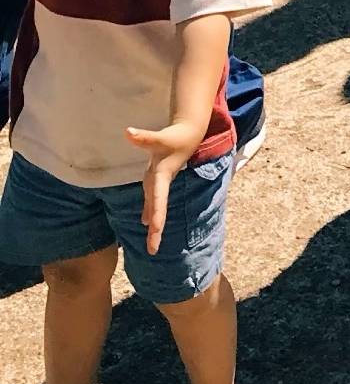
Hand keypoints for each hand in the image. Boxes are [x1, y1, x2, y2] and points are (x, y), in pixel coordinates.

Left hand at [125, 119, 207, 254]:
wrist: (189, 136)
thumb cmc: (175, 136)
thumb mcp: (159, 137)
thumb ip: (143, 138)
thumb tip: (127, 132)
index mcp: (163, 177)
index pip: (157, 199)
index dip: (155, 214)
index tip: (152, 229)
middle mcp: (161, 184)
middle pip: (157, 211)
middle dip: (156, 231)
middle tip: (152, 250)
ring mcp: (160, 184)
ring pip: (155, 209)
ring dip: (154, 226)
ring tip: (152, 246)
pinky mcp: (158, 181)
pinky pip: (153, 201)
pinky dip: (150, 212)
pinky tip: (144, 223)